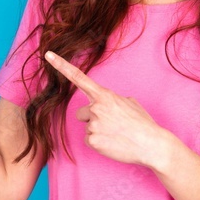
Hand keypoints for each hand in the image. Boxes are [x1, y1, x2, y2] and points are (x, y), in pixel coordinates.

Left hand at [44, 50, 170, 167]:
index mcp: (104, 95)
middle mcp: (95, 107)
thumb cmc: (143, 123)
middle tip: (112, 125)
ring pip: (87, 128)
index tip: (48, 55)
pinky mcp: (92, 140)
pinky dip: (99, 143)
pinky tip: (113, 143)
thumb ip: (114, 99)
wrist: (151, 144)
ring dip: (97, 131)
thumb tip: (109, 102)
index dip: (61, 66)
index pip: (78, 77)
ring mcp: (92, 124)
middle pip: (81, 113)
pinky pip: (89, 140)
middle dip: (92, 118)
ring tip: (116, 134)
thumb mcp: (130, 103)